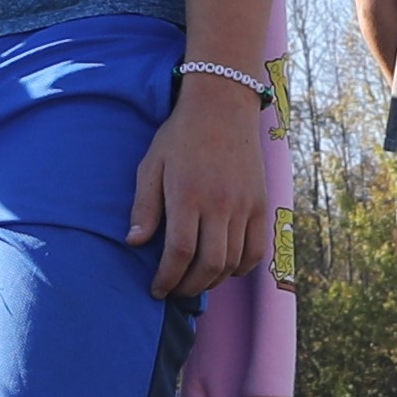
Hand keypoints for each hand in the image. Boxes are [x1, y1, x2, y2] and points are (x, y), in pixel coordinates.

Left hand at [129, 78, 274, 299]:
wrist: (222, 106)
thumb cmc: (179, 136)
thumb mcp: (151, 166)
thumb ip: (144, 207)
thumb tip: (134, 243)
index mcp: (188, 196)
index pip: (180, 253)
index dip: (167, 279)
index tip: (156, 289)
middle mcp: (220, 204)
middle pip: (209, 265)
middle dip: (188, 287)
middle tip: (174, 290)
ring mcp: (244, 206)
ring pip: (233, 262)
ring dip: (213, 280)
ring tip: (195, 281)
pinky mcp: (262, 204)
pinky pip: (257, 250)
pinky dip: (242, 268)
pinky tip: (225, 269)